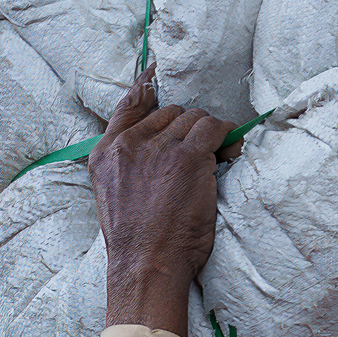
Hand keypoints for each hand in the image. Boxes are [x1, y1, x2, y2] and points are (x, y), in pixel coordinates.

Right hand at [89, 70, 231, 336]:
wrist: (146, 266)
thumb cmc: (137, 243)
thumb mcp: (115, 197)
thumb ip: (128, 165)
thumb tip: (157, 148)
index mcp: (106, 152)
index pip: (129, 102)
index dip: (148, 83)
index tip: (159, 71)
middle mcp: (129, 144)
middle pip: (171, 112)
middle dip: (189, 127)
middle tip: (203, 148)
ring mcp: (158, 148)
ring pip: (194, 118)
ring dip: (210, 134)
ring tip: (220, 154)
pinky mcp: (187, 156)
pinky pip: (214, 129)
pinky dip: (227, 135)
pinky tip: (231, 148)